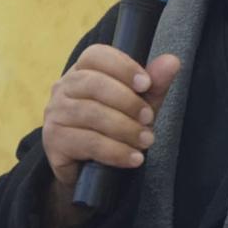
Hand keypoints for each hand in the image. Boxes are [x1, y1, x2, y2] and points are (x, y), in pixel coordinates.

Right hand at [42, 46, 180, 189]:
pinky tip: (133, 158)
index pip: (96, 55)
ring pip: (91, 114)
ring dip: (125, 128)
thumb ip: (154, 84)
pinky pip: (87, 142)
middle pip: (93, 84)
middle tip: (149, 118)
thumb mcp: (138, 105)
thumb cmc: (114, 129)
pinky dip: (115, 151)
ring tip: (146, 141)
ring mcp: (55, 114)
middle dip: (127, 101)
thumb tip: (173, 61)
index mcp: (82, 71)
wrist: (89, 172)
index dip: (123, 66)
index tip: (146, 83)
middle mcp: (63, 88)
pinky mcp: (54, 142)